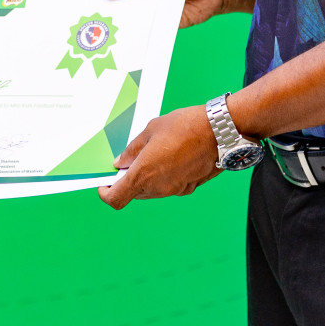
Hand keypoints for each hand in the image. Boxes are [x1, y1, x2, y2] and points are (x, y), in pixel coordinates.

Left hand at [98, 105, 220, 208]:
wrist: (219, 131)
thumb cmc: (185, 126)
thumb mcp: (151, 130)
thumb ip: (132, 150)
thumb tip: (121, 162)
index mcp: (143, 173)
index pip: (116, 199)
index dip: (106, 194)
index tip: (104, 184)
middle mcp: (157, 188)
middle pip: (133, 194)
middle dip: (128, 180)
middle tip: (130, 161)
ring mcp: (174, 190)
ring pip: (151, 191)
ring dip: (146, 179)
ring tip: (154, 154)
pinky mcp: (188, 188)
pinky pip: (168, 187)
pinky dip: (164, 178)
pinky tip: (172, 157)